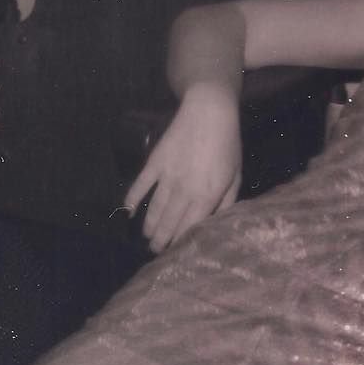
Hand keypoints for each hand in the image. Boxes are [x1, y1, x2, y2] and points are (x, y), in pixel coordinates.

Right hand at [123, 83, 241, 253]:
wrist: (209, 113)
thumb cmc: (228, 144)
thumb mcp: (235, 174)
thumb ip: (226, 199)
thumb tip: (215, 219)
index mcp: (207, 195)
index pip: (192, 225)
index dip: (182, 240)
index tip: (176, 252)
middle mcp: (185, 190)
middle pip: (171, 221)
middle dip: (163, 239)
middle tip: (157, 250)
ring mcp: (167, 177)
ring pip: (155, 208)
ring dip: (150, 225)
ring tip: (147, 238)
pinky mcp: (155, 163)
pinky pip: (140, 185)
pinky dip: (132, 199)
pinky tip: (127, 212)